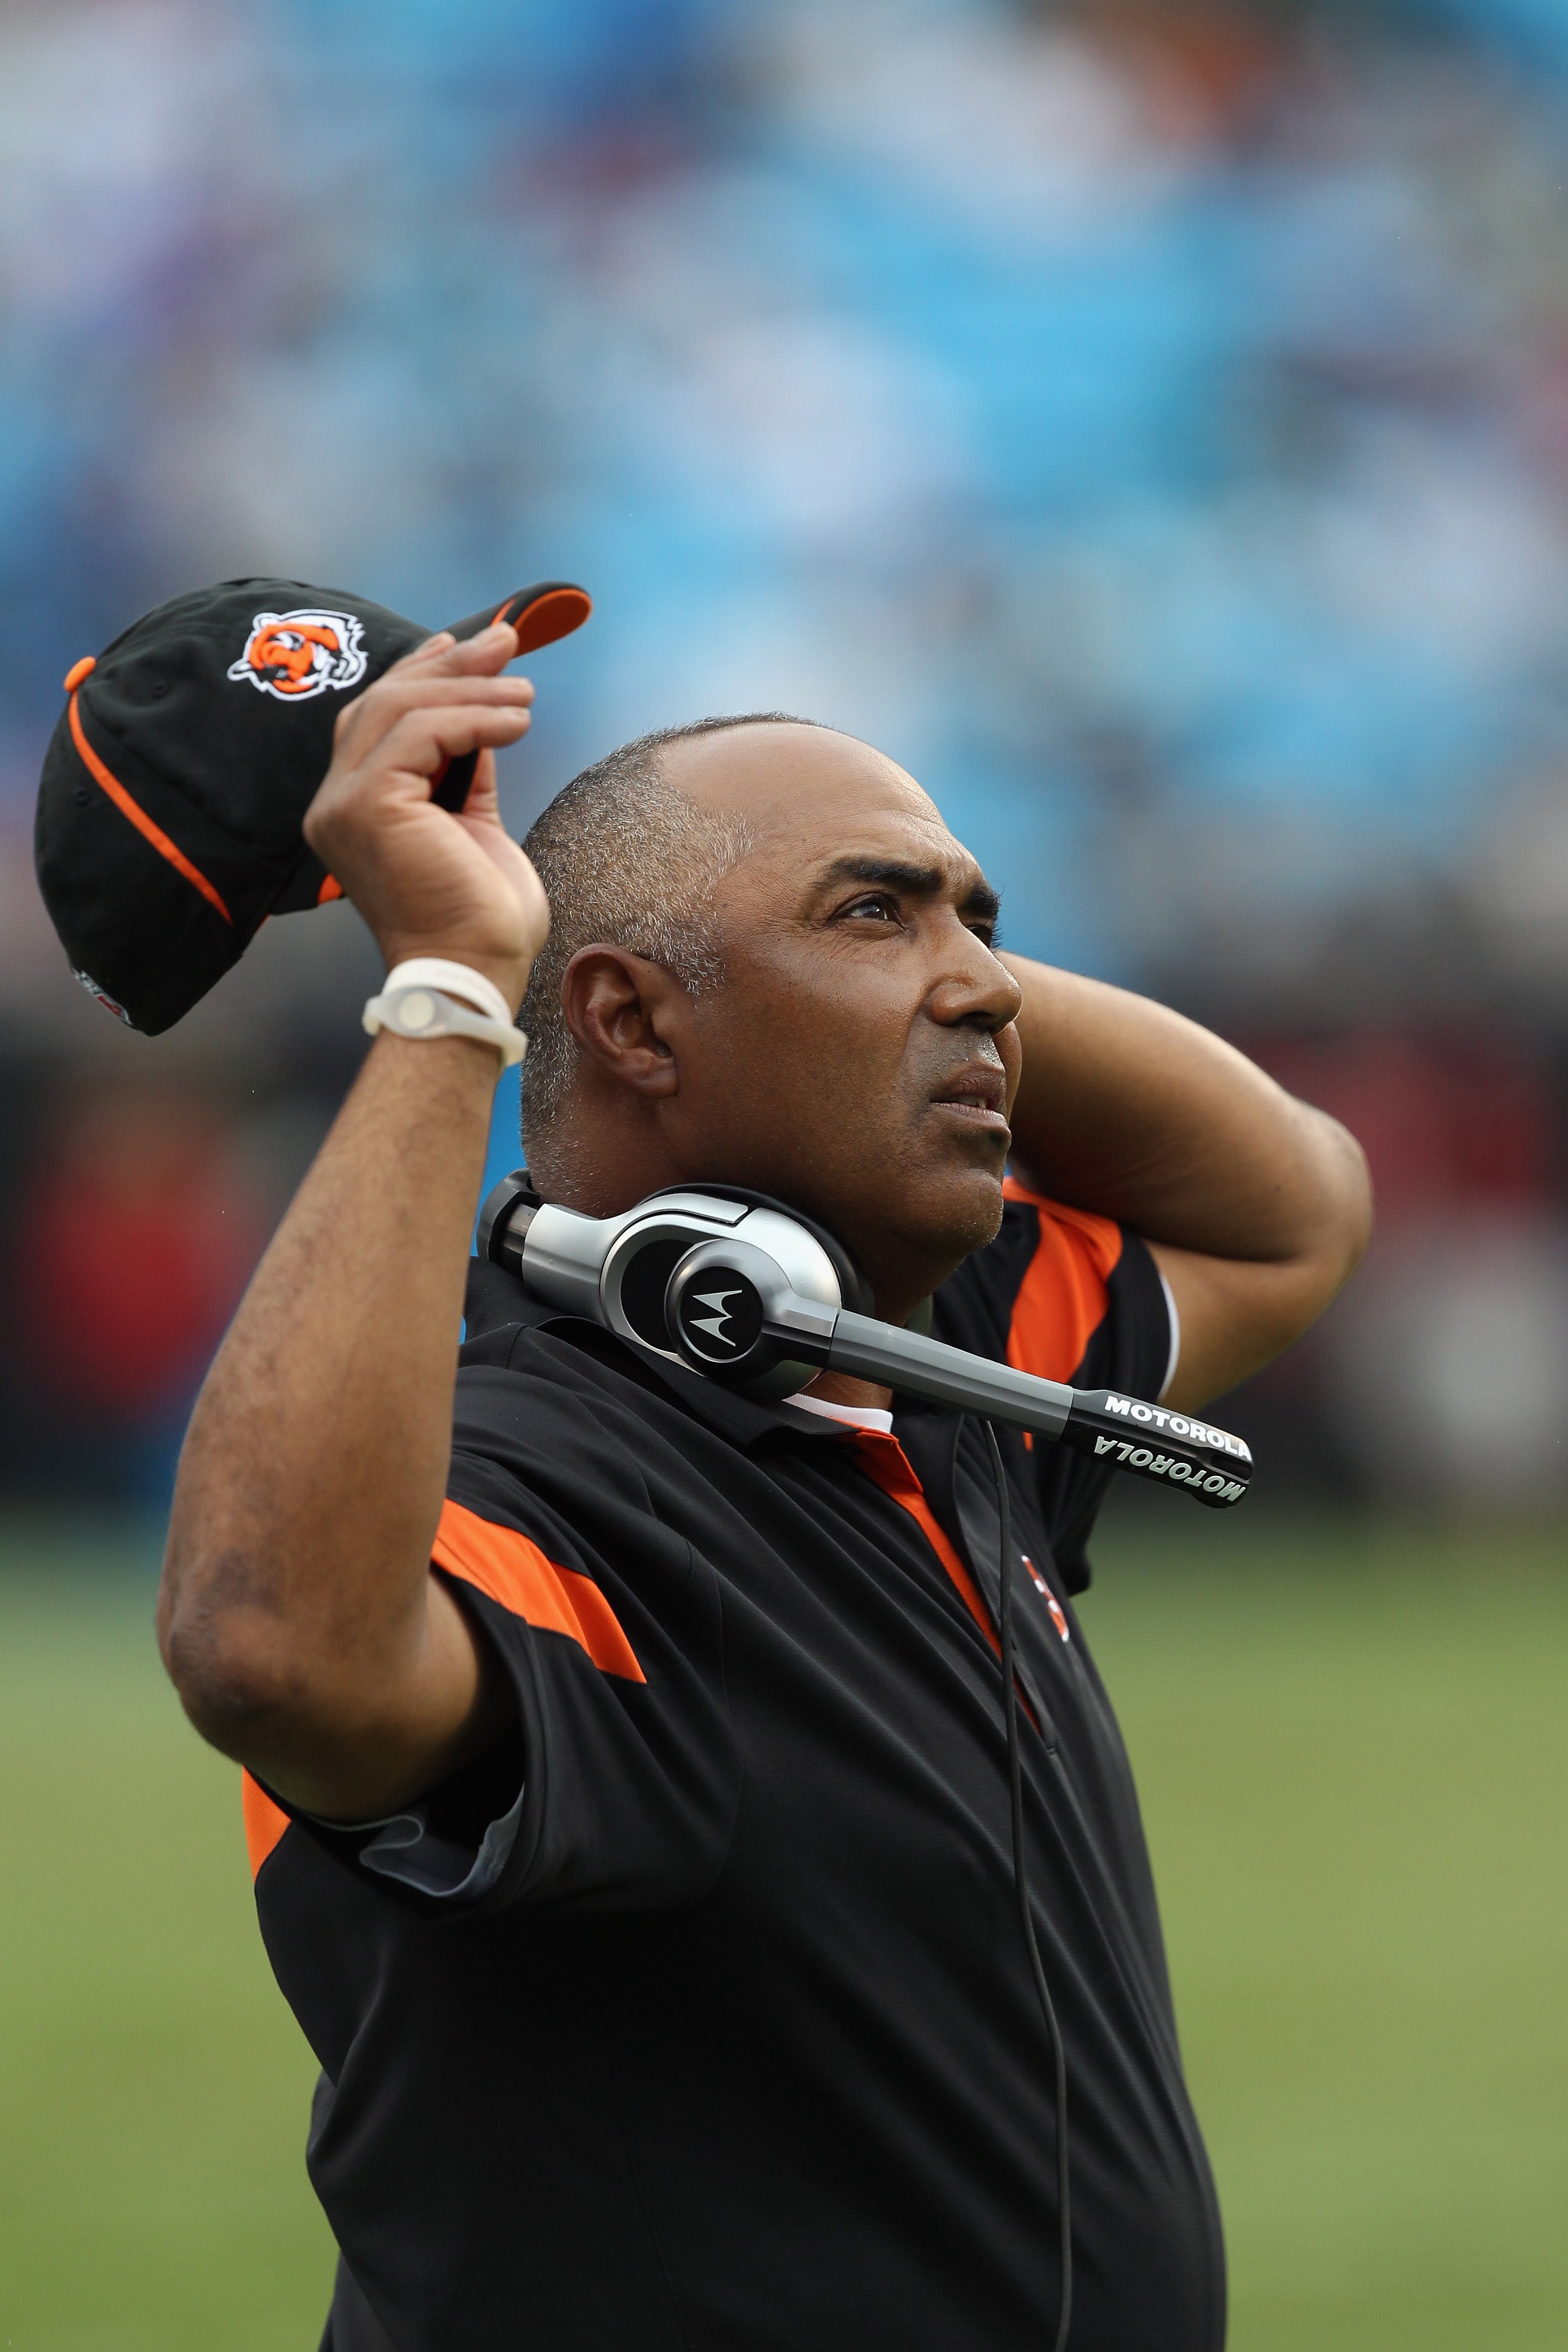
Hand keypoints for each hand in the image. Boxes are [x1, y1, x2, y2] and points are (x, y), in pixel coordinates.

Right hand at [303, 623, 550, 1011]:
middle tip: (509, 640)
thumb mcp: (474, 823)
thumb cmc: (481, 917)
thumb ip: (462, 770)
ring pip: (401, 709)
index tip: (470, 644)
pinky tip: (517, 721)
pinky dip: (474, 718)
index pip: (377, 719)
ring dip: (472, 688)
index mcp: (352, 809)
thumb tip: (482, 713)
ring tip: (527, 692)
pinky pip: (421, 733)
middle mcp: (334, 803)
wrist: (476, 973)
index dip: (421, 672)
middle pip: (384, 702)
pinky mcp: (368, 805)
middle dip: (450, 664)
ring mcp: (344, 804)